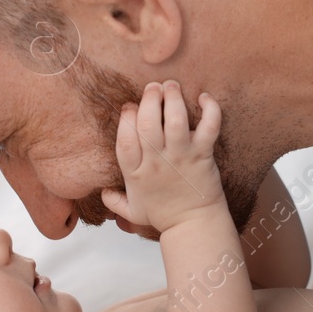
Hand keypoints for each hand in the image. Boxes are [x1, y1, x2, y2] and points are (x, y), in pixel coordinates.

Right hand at [100, 81, 223, 233]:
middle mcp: (156, 162)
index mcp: (135, 172)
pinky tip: (203, 97)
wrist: (194, 226)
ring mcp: (180, 157)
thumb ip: (114, 201)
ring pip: (175, 120)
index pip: (125, 139)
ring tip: (172, 86)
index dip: (126, 119)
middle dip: (149, 98)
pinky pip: (208, 127)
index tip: (130, 107)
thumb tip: (102, 192)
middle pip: (148, 123)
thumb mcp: (132, 212)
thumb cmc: (163, 216)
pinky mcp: (202, 155)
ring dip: (173, 98)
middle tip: (154, 87)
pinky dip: (209, 108)